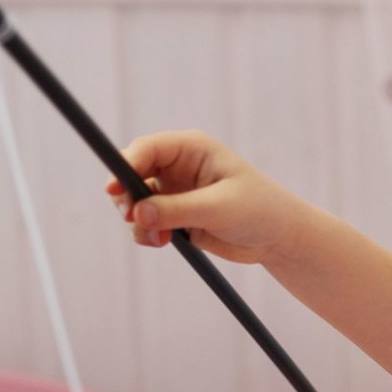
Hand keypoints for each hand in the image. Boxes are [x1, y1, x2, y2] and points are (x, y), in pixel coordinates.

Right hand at [103, 130, 304, 264]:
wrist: (278, 238)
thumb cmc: (258, 210)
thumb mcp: (218, 208)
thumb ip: (176, 210)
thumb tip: (137, 214)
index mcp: (190, 149)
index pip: (147, 149)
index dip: (125, 166)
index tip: (113, 189)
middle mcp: (177, 166)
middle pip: (132, 174)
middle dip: (127, 198)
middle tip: (133, 219)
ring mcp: (174, 191)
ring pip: (135, 202)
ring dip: (138, 222)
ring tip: (160, 239)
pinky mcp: (175, 216)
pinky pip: (146, 222)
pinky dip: (147, 233)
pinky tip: (165, 242)